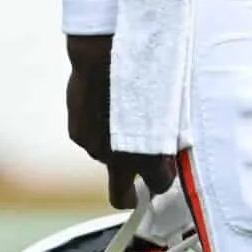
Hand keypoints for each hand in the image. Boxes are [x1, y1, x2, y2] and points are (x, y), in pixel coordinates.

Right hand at [64, 34, 175, 208]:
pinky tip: (103, 106)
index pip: (159, 185)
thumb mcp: (171, 110)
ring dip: (114, 147)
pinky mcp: (78, 133)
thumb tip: (172, 148)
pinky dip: (97, 128)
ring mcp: (95, 149)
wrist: (109, 56)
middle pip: (121, 195)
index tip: (163, 174)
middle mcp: (118, 160)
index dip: (162, 179)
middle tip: (136, 189)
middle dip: (129, 195)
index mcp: (148, 157)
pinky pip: (91, 138)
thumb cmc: (147, 77)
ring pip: (106, 158)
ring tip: (121, 117)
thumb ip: (169, 138)